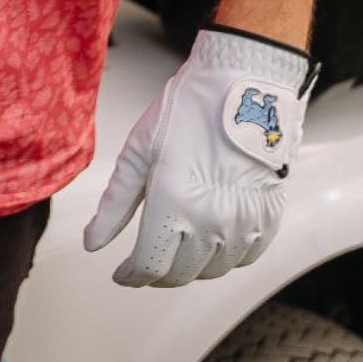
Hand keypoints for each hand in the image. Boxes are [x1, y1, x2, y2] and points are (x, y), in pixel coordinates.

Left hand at [83, 25, 317, 286]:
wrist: (243, 84)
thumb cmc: (189, 109)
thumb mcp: (139, 151)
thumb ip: (114, 204)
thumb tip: (93, 244)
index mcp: (174, 204)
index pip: (149, 266)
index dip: (131, 276)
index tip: (123, 273)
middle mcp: (212, 222)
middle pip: (179, 274)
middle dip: (157, 271)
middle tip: (147, 256)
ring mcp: (245, 223)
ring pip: (212, 270)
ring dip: (191, 265)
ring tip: (179, 241)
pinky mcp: (269, 216)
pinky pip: (245, 258)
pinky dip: (225, 255)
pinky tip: (212, 235)